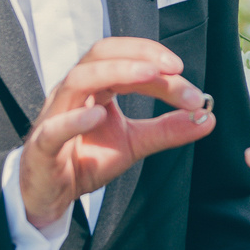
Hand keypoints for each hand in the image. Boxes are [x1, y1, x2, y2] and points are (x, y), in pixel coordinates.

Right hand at [19, 36, 214, 229]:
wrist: (52, 194)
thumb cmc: (86, 160)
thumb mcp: (133, 144)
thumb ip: (167, 130)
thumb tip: (207, 117)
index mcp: (95, 86)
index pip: (125, 59)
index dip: (155, 60)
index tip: (185, 75)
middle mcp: (74, 92)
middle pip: (101, 55)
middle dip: (139, 55)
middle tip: (173, 68)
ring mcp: (55, 115)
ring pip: (78, 80)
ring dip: (115, 73)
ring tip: (149, 76)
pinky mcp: (43, 146)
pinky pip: (55, 127)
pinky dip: (75, 119)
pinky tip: (97, 114)